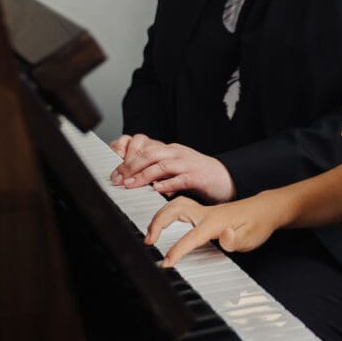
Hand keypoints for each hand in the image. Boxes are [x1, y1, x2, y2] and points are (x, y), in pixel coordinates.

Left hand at [109, 134, 234, 202]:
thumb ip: (159, 171)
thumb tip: (135, 179)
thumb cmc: (199, 175)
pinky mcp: (198, 176)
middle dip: (130, 167)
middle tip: (118, 179)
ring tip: (131, 185)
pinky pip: (180, 179)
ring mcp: (188, 164)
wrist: (226, 178)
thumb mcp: (176, 169)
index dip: (127, 161)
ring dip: (143, 176)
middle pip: (149, 155)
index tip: (115, 174)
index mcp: (171, 151)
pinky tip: (156, 190)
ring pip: (161, 165)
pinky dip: (167, 184)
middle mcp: (177, 154)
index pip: (144, 150)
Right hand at [145, 194, 281, 267]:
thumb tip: (226, 238)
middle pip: (175, 210)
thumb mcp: (252, 237)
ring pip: (174, 205)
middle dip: (158, 224)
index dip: (177, 250)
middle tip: (148, 241)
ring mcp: (203, 210)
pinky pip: (178, 207)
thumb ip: (237, 240)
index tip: (166, 262)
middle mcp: (206, 213)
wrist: (265, 209)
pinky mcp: (202, 211)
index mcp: (216, 221)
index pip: (191, 236)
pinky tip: (162, 223)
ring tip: (151, 234)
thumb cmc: (258, 224)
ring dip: (159, 217)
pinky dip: (165, 213)